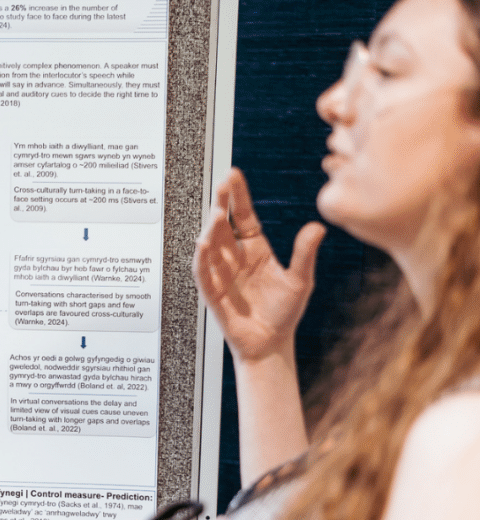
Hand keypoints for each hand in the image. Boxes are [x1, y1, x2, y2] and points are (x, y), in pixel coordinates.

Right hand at [193, 168, 325, 362]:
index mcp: (256, 250)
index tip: (233, 175)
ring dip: (212, 229)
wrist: (271, 344)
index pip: (244, 216)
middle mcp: (236, 258)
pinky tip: (203, 244)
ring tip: (217, 214)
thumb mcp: (301, 281)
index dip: (238, 196)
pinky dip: (202, 259)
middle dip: (222, 204)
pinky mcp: (213, 293)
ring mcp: (222, 274)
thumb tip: (317, 227)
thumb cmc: (284, 313)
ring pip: (212, 246)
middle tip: (222, 185)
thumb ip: (304, 254)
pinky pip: (204, 273)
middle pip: (225, 225)